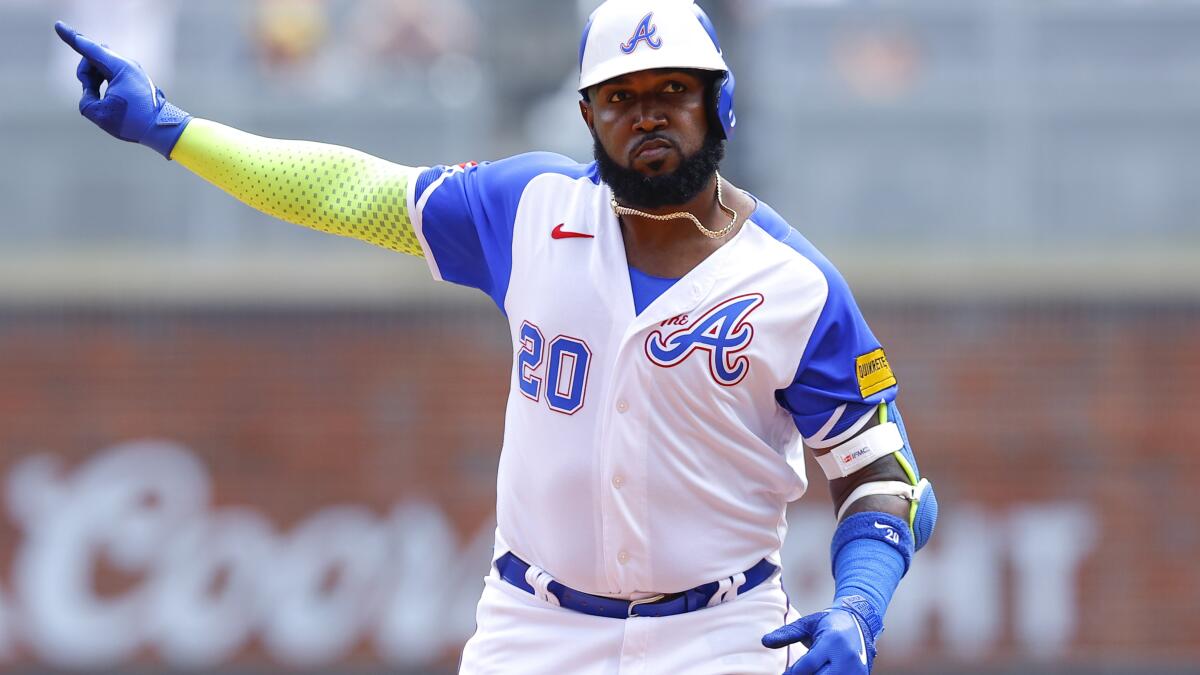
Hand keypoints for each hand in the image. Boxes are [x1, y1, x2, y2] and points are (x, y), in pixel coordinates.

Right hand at [54, 20, 190, 157]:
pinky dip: (103, 83)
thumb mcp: (99, 114)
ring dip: (94, 80)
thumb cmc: (133, 121)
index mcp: (119, 67)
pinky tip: (107, 97)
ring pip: (101, 65)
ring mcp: (132, 71)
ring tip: (100, 99)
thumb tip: (91, 93)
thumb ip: (85, 100)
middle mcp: (127, 65)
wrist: (162, 129)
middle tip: (90, 91)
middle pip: (94, 57)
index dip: (71, 38)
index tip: (58, 26)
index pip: (89, 49)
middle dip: (85, 73)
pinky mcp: (134, 79)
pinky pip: (111, 73)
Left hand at [762, 597, 878, 673]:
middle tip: (792, 674)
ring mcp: (857, 670)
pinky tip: (818, 674)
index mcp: (832, 641)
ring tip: (806, 673)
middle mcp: (846, 658)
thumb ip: (787, 634)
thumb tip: (764, 642)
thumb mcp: (807, 624)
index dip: (792, 673)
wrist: (860, 624)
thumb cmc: (828, 624)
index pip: (808, 665)